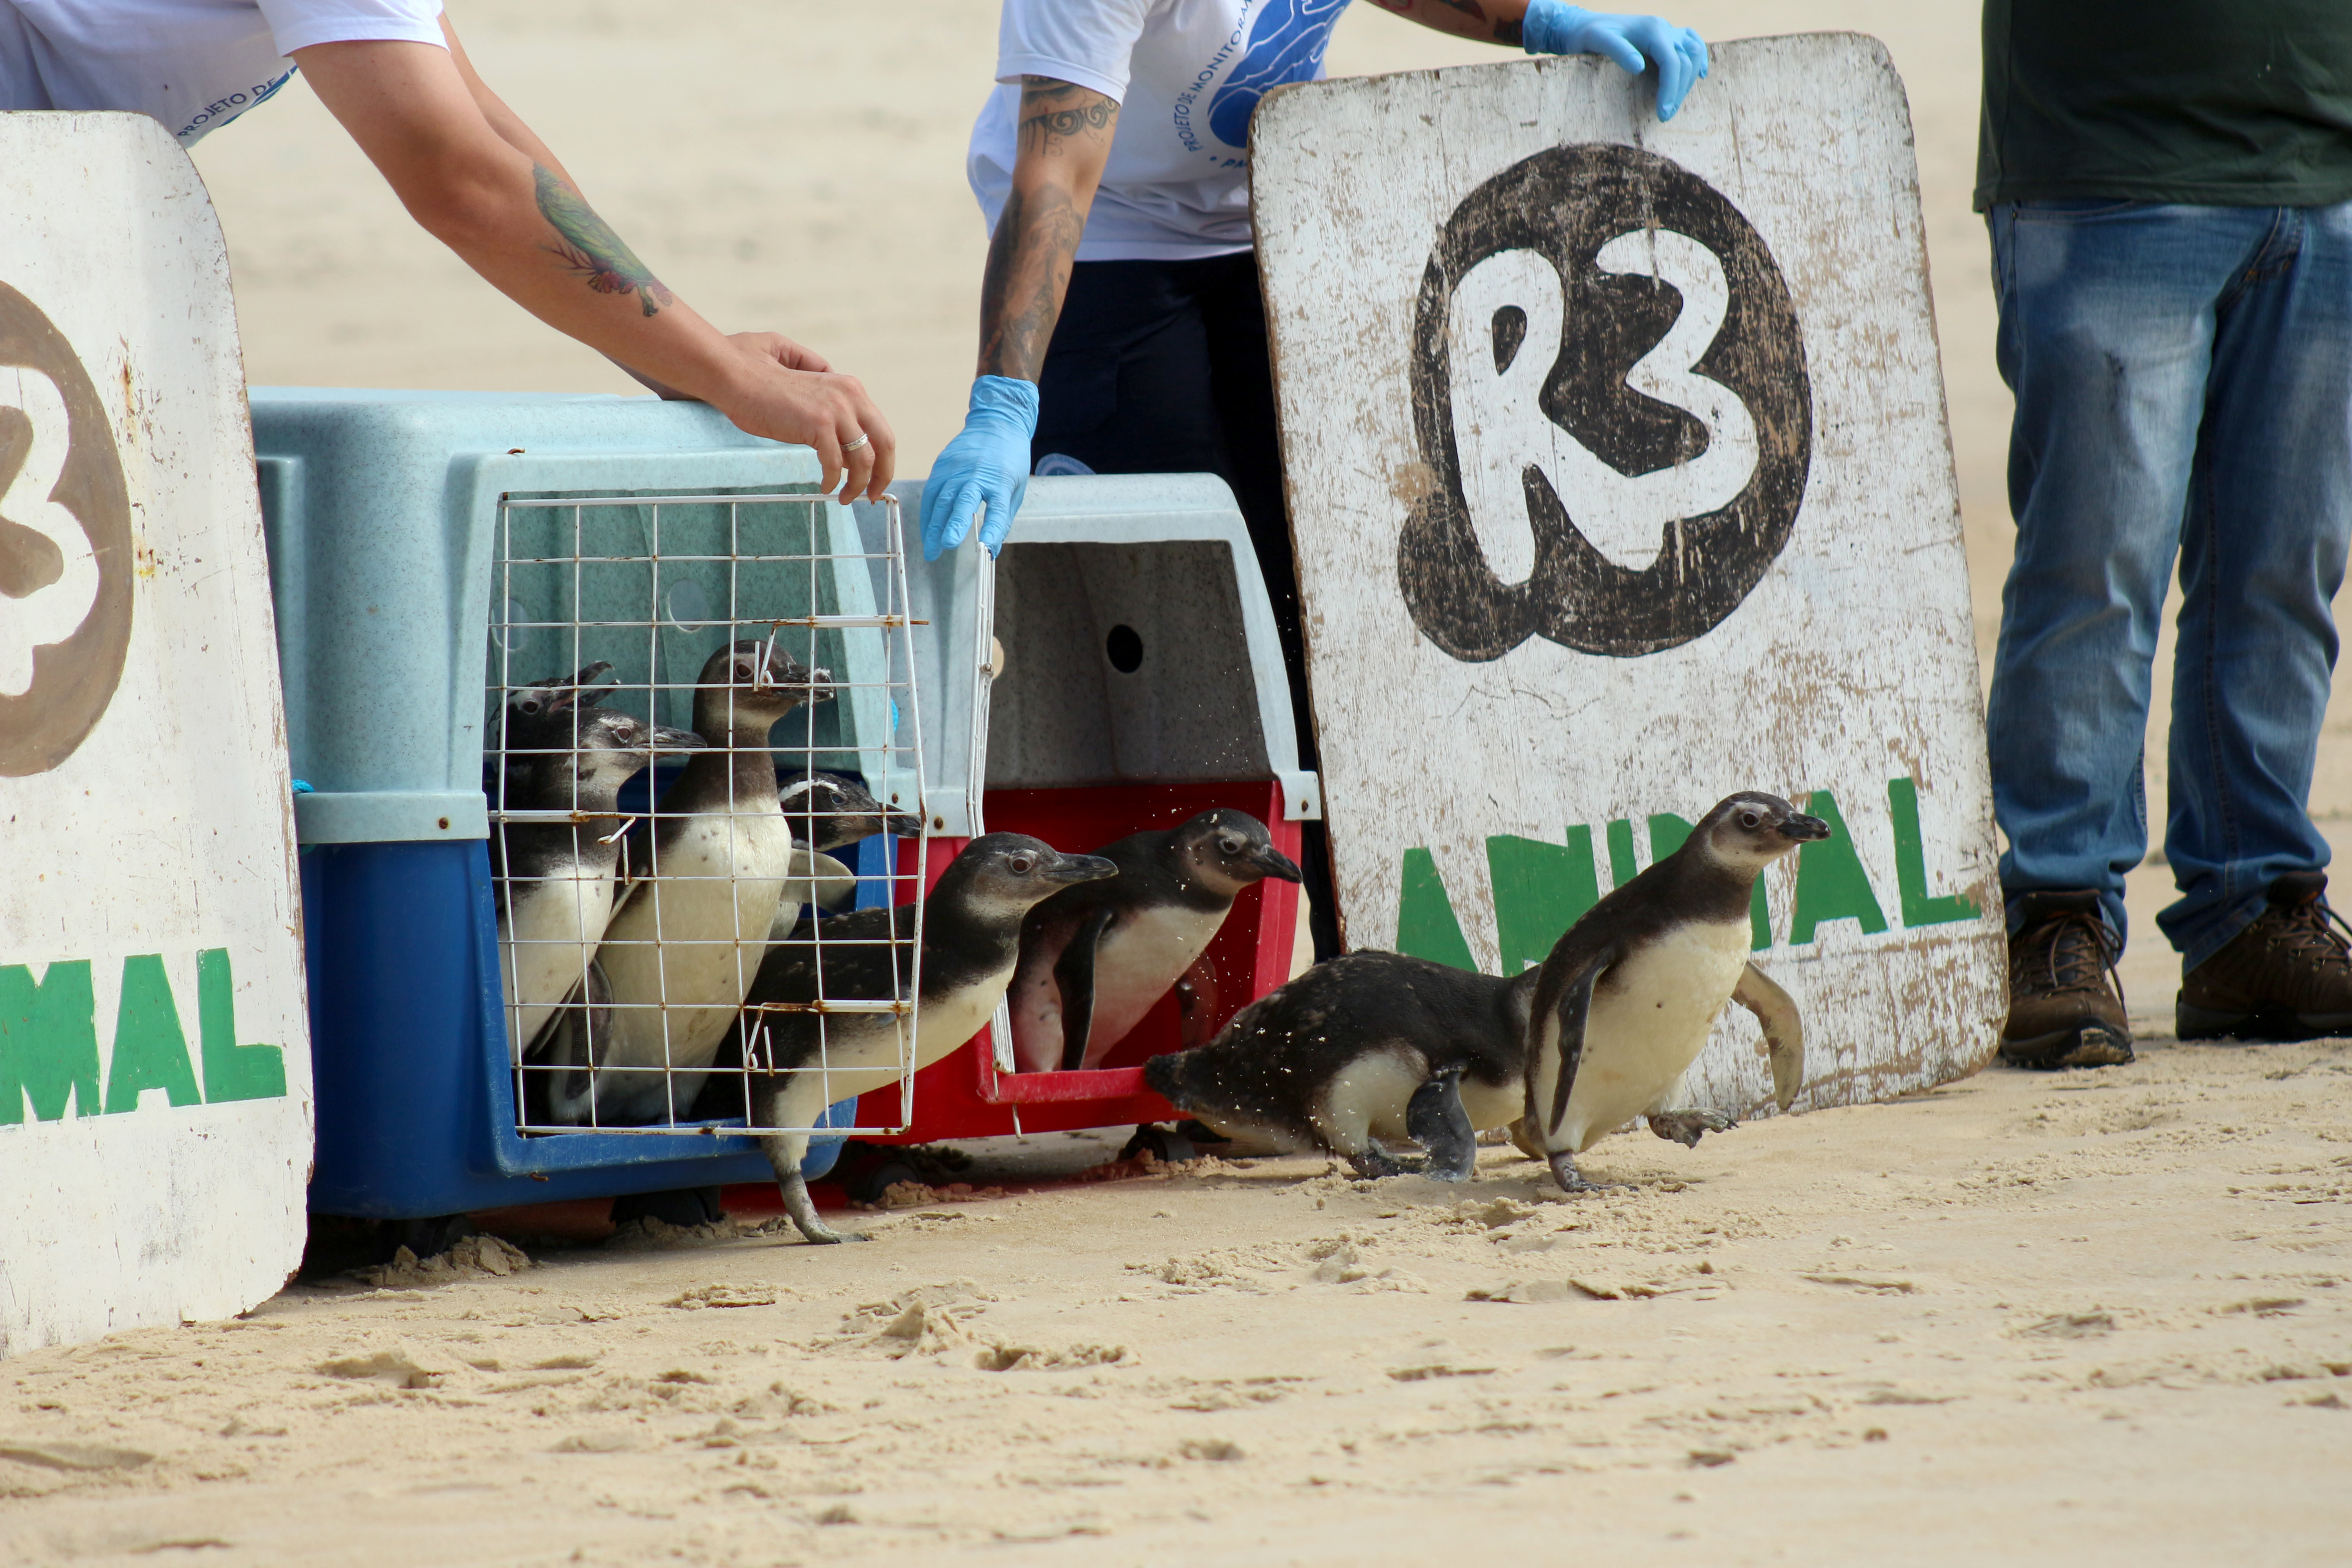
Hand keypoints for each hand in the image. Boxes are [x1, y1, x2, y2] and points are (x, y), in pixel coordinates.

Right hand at [707, 334, 894, 502]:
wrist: (732, 373)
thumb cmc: (758, 377)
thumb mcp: (804, 384)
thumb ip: (828, 403)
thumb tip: (843, 437)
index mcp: (849, 387)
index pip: (878, 428)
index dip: (881, 457)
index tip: (873, 477)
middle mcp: (850, 395)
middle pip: (884, 443)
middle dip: (882, 475)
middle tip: (871, 495)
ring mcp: (836, 409)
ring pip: (863, 458)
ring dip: (857, 485)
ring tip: (844, 498)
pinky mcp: (818, 424)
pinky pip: (834, 464)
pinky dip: (832, 482)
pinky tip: (824, 488)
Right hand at [922, 377, 1039, 560]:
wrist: (996, 424)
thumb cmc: (1010, 460)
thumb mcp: (1015, 489)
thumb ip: (1002, 519)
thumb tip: (992, 550)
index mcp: (1000, 479)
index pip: (997, 506)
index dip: (992, 527)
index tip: (986, 547)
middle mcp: (976, 473)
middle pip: (962, 500)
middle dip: (952, 525)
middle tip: (945, 546)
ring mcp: (955, 467)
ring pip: (941, 499)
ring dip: (934, 526)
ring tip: (931, 549)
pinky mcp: (942, 465)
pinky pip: (931, 493)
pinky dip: (928, 514)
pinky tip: (927, 531)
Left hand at [1520, 1, 1708, 121]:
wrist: (1581, 25)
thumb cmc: (1586, 36)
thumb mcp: (1597, 41)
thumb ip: (1618, 51)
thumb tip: (1639, 67)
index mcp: (1651, 28)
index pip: (1672, 61)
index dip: (1671, 89)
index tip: (1663, 114)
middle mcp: (1664, 27)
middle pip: (1686, 59)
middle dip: (1679, 90)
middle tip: (1664, 116)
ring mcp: (1667, 30)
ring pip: (1694, 52)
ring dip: (1689, 79)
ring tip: (1674, 103)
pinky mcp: (1666, 36)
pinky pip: (1692, 43)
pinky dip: (1700, 58)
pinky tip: (1701, 75)